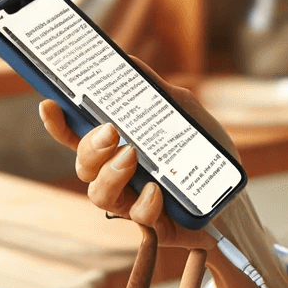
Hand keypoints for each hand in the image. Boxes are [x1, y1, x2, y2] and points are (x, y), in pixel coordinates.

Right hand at [38, 59, 237, 249]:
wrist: (239, 194)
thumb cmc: (205, 153)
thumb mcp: (185, 113)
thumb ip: (157, 92)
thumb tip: (129, 62)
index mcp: (120, 148)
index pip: (78, 138)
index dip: (59, 125)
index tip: (49, 105)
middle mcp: (119, 176)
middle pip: (84, 166)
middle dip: (90, 147)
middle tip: (110, 132)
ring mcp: (133, 202)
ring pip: (99, 194)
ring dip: (110, 174)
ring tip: (131, 156)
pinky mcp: (155, 225)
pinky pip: (139, 218)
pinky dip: (145, 202)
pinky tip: (156, 191)